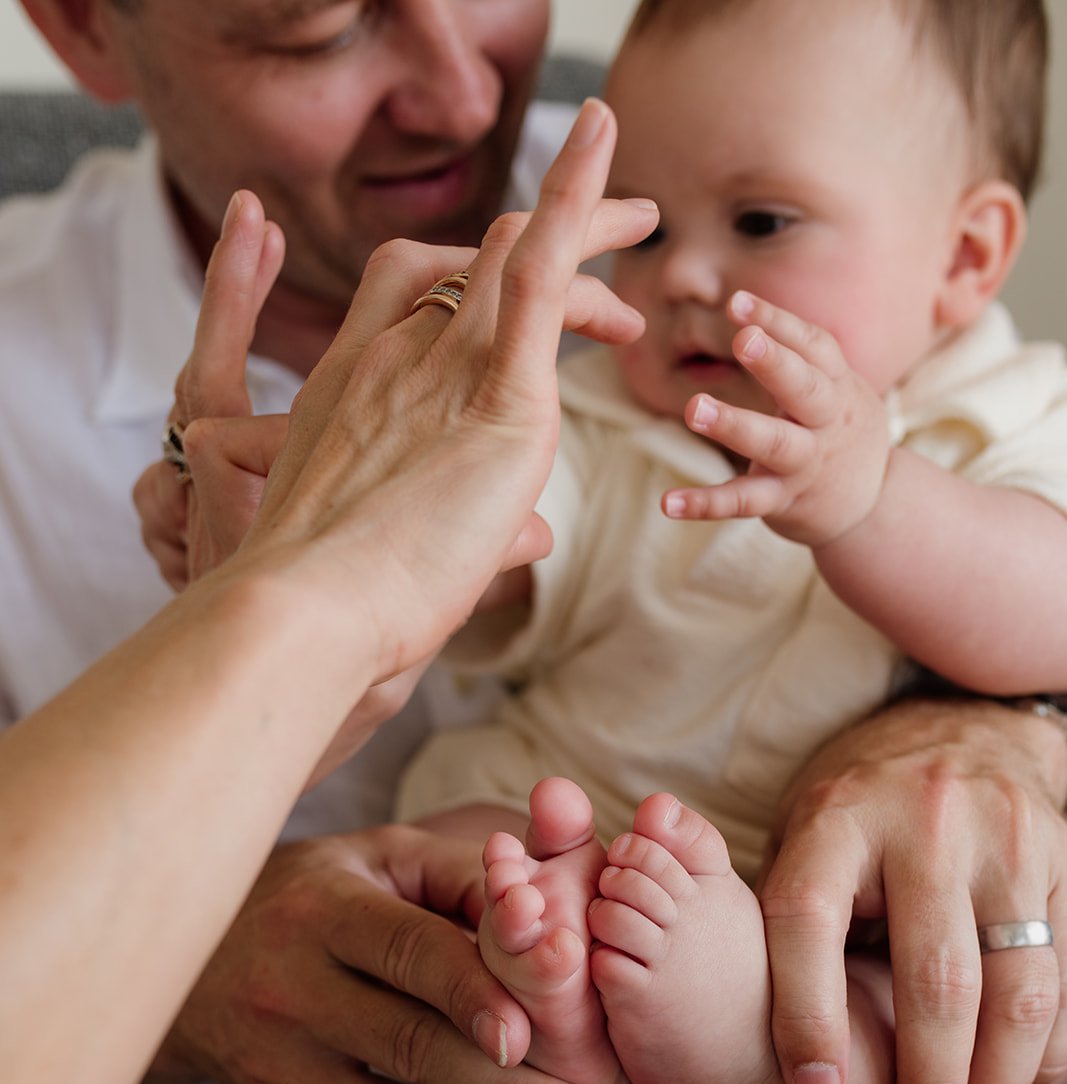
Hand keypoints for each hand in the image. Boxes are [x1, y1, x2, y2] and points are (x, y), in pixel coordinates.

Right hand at [138, 162, 652, 593]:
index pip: (413, 299)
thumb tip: (533, 539)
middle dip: (544, 238)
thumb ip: (476, 534)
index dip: (472, 285)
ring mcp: (438, 368)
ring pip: (514, 253)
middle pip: (470, 261)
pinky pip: (538, 272)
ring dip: (585, 225)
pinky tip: (602, 139)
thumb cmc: (335, 606)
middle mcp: (392, 360)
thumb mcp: (403, 555)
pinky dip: (573, 198)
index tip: (525, 309)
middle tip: (612, 236)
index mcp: (356, 393)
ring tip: (643, 224)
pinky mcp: (496, 394)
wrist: (305, 611)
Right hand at [151, 828, 621, 1083]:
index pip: (405, 954)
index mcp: (320, 911)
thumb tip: (554, 918)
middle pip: (411, 1048)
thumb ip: (465, 877)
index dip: (471, 994)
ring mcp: (282, 1067)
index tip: (530, 1034)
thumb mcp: (378, 858)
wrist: (185, 962)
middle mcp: (291, 991)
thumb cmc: (313, 895)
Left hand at [663, 291, 890, 545]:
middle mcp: (826, 422)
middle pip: (804, 388)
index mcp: (838, 387)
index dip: (778, 322)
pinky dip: (705, 503)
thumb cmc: (841, 433)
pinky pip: (743, 502)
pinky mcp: (784, 501)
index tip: (737, 302)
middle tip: (742, 340)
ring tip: (694, 408)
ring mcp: (806, 464)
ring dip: (734, 425)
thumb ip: (802, 360)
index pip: (813, 346)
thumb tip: (749, 318)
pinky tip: (669, 503)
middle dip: (775, 363)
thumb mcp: (839, 390)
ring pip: (772, 443)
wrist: (875, 506)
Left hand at [759, 697, 1066, 1083]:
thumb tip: (757, 1031)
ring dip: (996, 1078)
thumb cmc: (858, 812)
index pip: (808, 922)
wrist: (962, 729)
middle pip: (934, 976)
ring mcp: (1004, 840)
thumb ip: (780, 917)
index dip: (805, 1012)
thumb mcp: (801, 838)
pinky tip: (1020, 1083)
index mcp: (836, 820)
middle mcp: (925, 823)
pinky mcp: (1063, 859)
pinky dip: (1047, 1045)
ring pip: (1016, 987)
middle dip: (927, 1075)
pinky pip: (1064, 973)